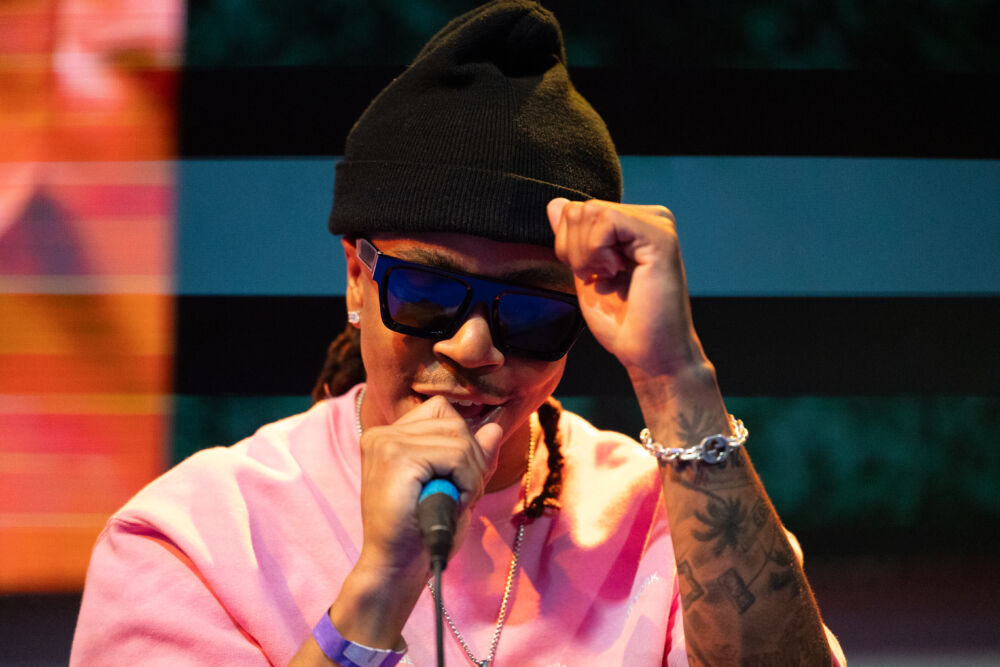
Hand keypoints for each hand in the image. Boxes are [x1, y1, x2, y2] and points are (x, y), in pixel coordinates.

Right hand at [354, 396, 503, 579]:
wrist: (397, 568)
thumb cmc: (422, 532)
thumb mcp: (455, 487)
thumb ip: (473, 457)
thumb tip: (495, 428)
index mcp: (389, 437)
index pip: (442, 411)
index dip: (462, 443)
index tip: (457, 480)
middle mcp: (383, 433)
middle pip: (454, 422)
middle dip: (472, 461)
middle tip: (460, 497)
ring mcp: (387, 443)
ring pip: (460, 438)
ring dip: (471, 475)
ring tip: (455, 503)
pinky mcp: (397, 457)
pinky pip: (456, 454)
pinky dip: (467, 481)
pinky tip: (453, 503)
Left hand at [547, 197, 702, 377]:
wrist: (649, 355)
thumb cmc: (623, 323)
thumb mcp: (585, 273)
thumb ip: (573, 238)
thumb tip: (556, 203)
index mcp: (633, 225)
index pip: (577, 210)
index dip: (568, 245)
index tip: (593, 275)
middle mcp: (650, 218)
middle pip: (580, 208)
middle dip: (574, 249)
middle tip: (601, 278)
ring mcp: (657, 224)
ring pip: (590, 211)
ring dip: (585, 254)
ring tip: (611, 276)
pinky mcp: (660, 235)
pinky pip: (606, 219)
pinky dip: (597, 251)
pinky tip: (618, 272)